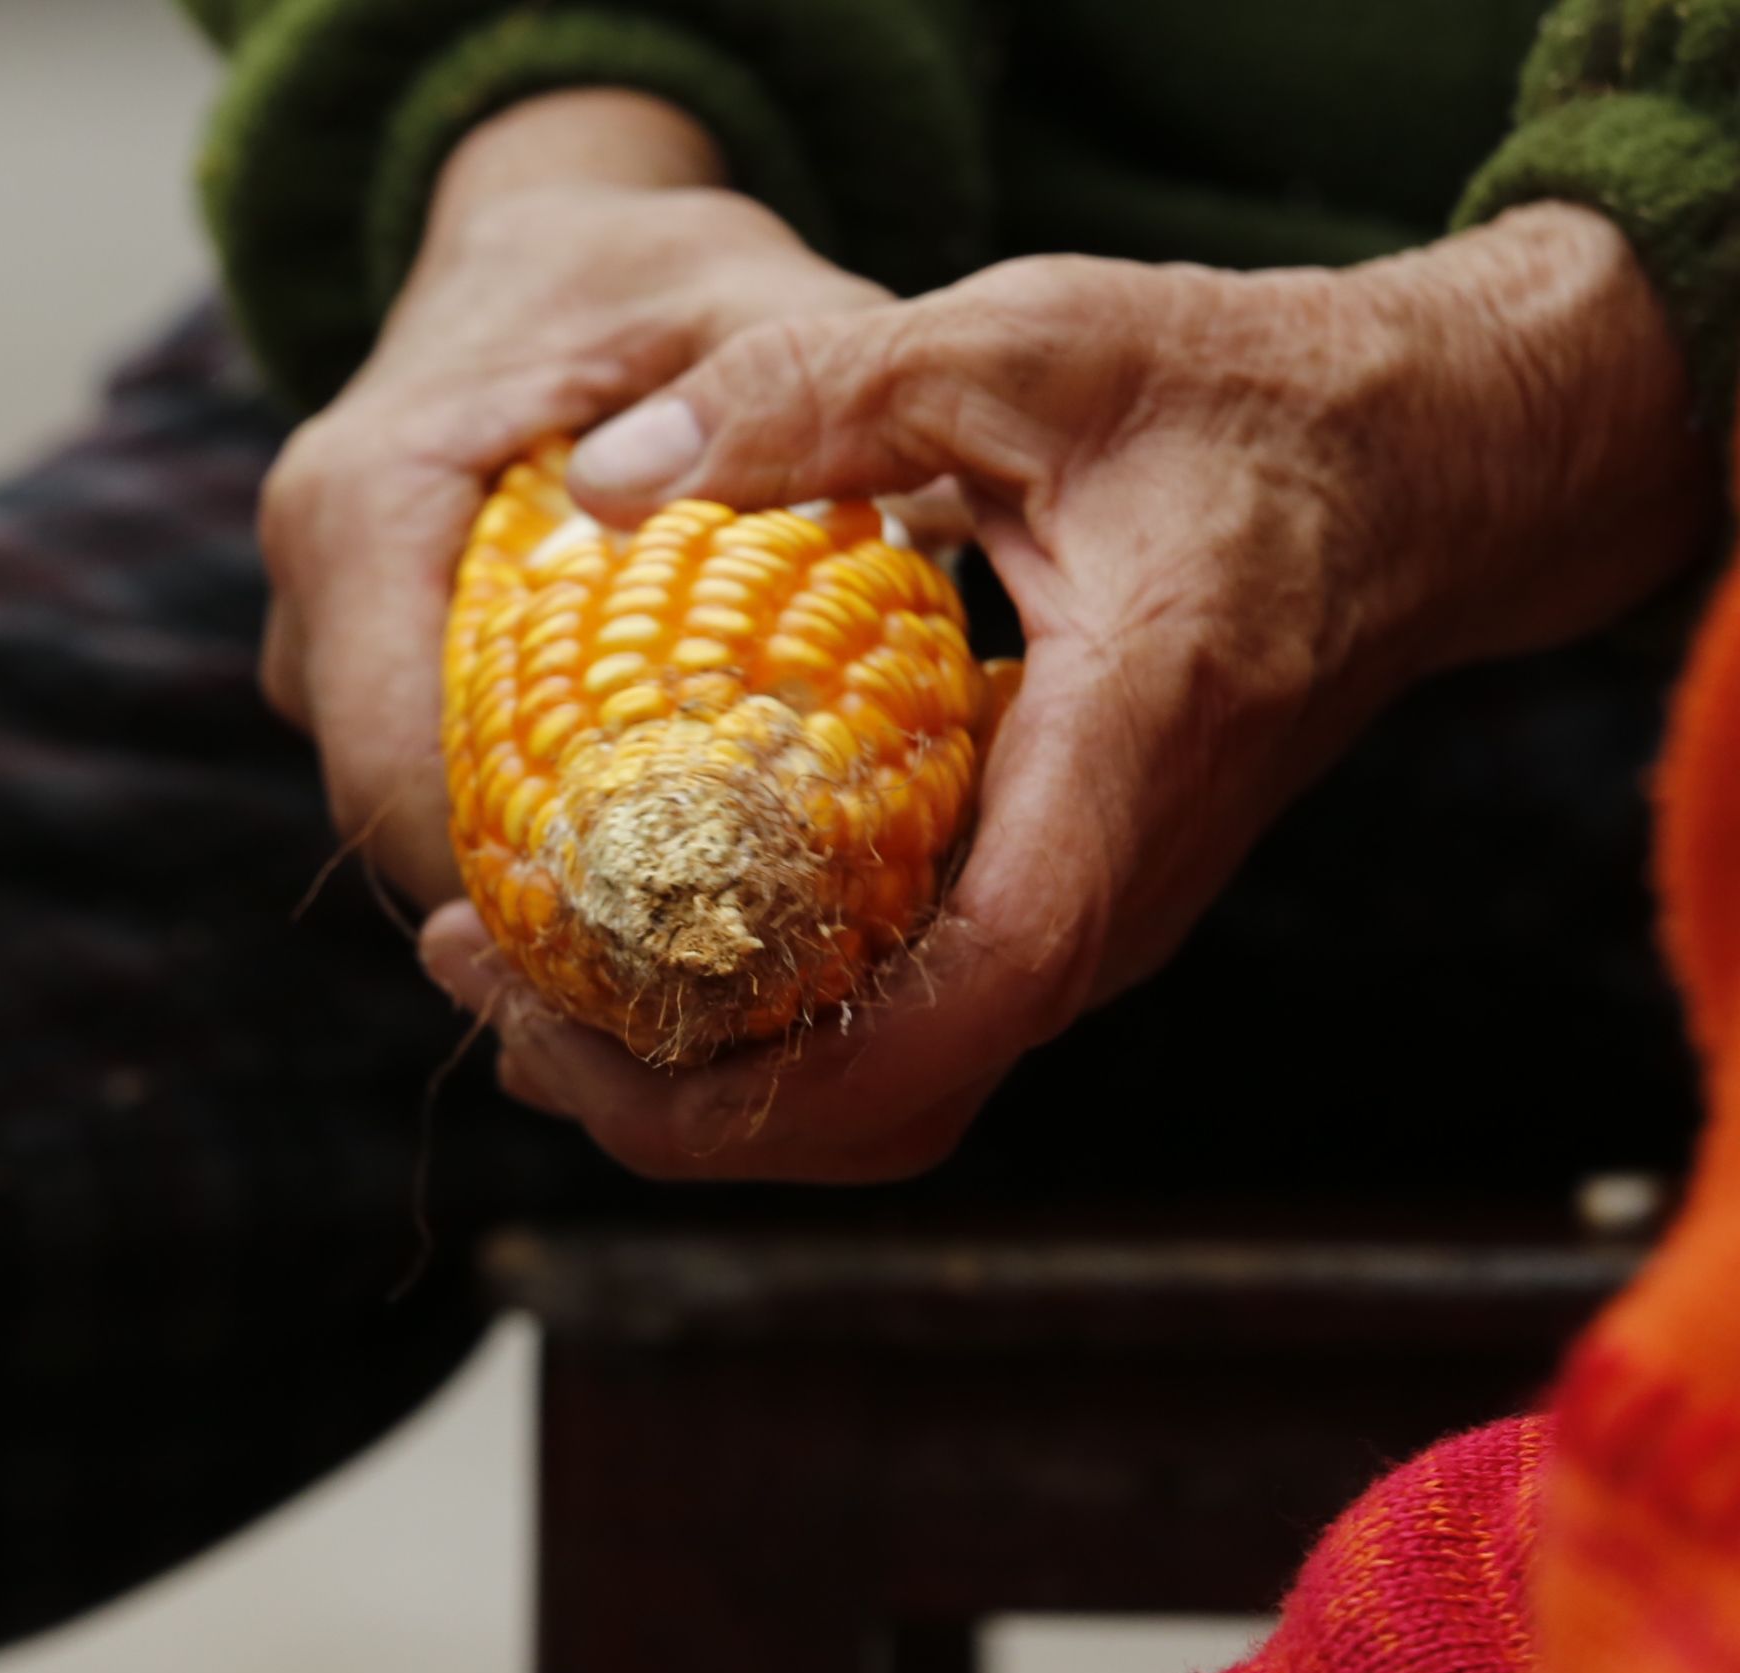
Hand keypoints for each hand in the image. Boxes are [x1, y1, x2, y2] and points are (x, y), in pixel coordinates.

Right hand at [259, 89, 885, 905]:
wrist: (542, 243)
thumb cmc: (641, 267)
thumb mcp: (744, 290)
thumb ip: (803, 393)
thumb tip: (900, 524)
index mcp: (360, 508)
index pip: (396, 763)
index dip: (515, 883)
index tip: (664, 939)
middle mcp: (310, 596)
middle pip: (396, 821)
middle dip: (538, 907)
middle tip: (702, 967)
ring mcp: (320, 647)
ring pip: (408, 822)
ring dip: (536, 880)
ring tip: (694, 925)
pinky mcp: (359, 677)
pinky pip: (430, 788)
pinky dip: (532, 831)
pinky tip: (658, 855)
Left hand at [437, 201, 1711, 1180]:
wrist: (1419, 470)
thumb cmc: (1239, 398)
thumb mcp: (1027, 345)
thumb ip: (821, 393)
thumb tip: (606, 483)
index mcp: (1121, 776)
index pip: (953, 1016)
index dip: (760, 1081)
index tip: (573, 1031)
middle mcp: (1102, 903)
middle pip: (878, 1109)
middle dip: (659, 1096)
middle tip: (471, 975)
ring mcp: (1070, 931)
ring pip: (868, 1098)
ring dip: (676, 1070)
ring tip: (497, 968)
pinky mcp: (1032, 919)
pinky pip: (874, 1032)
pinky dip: (731, 1019)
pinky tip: (600, 930)